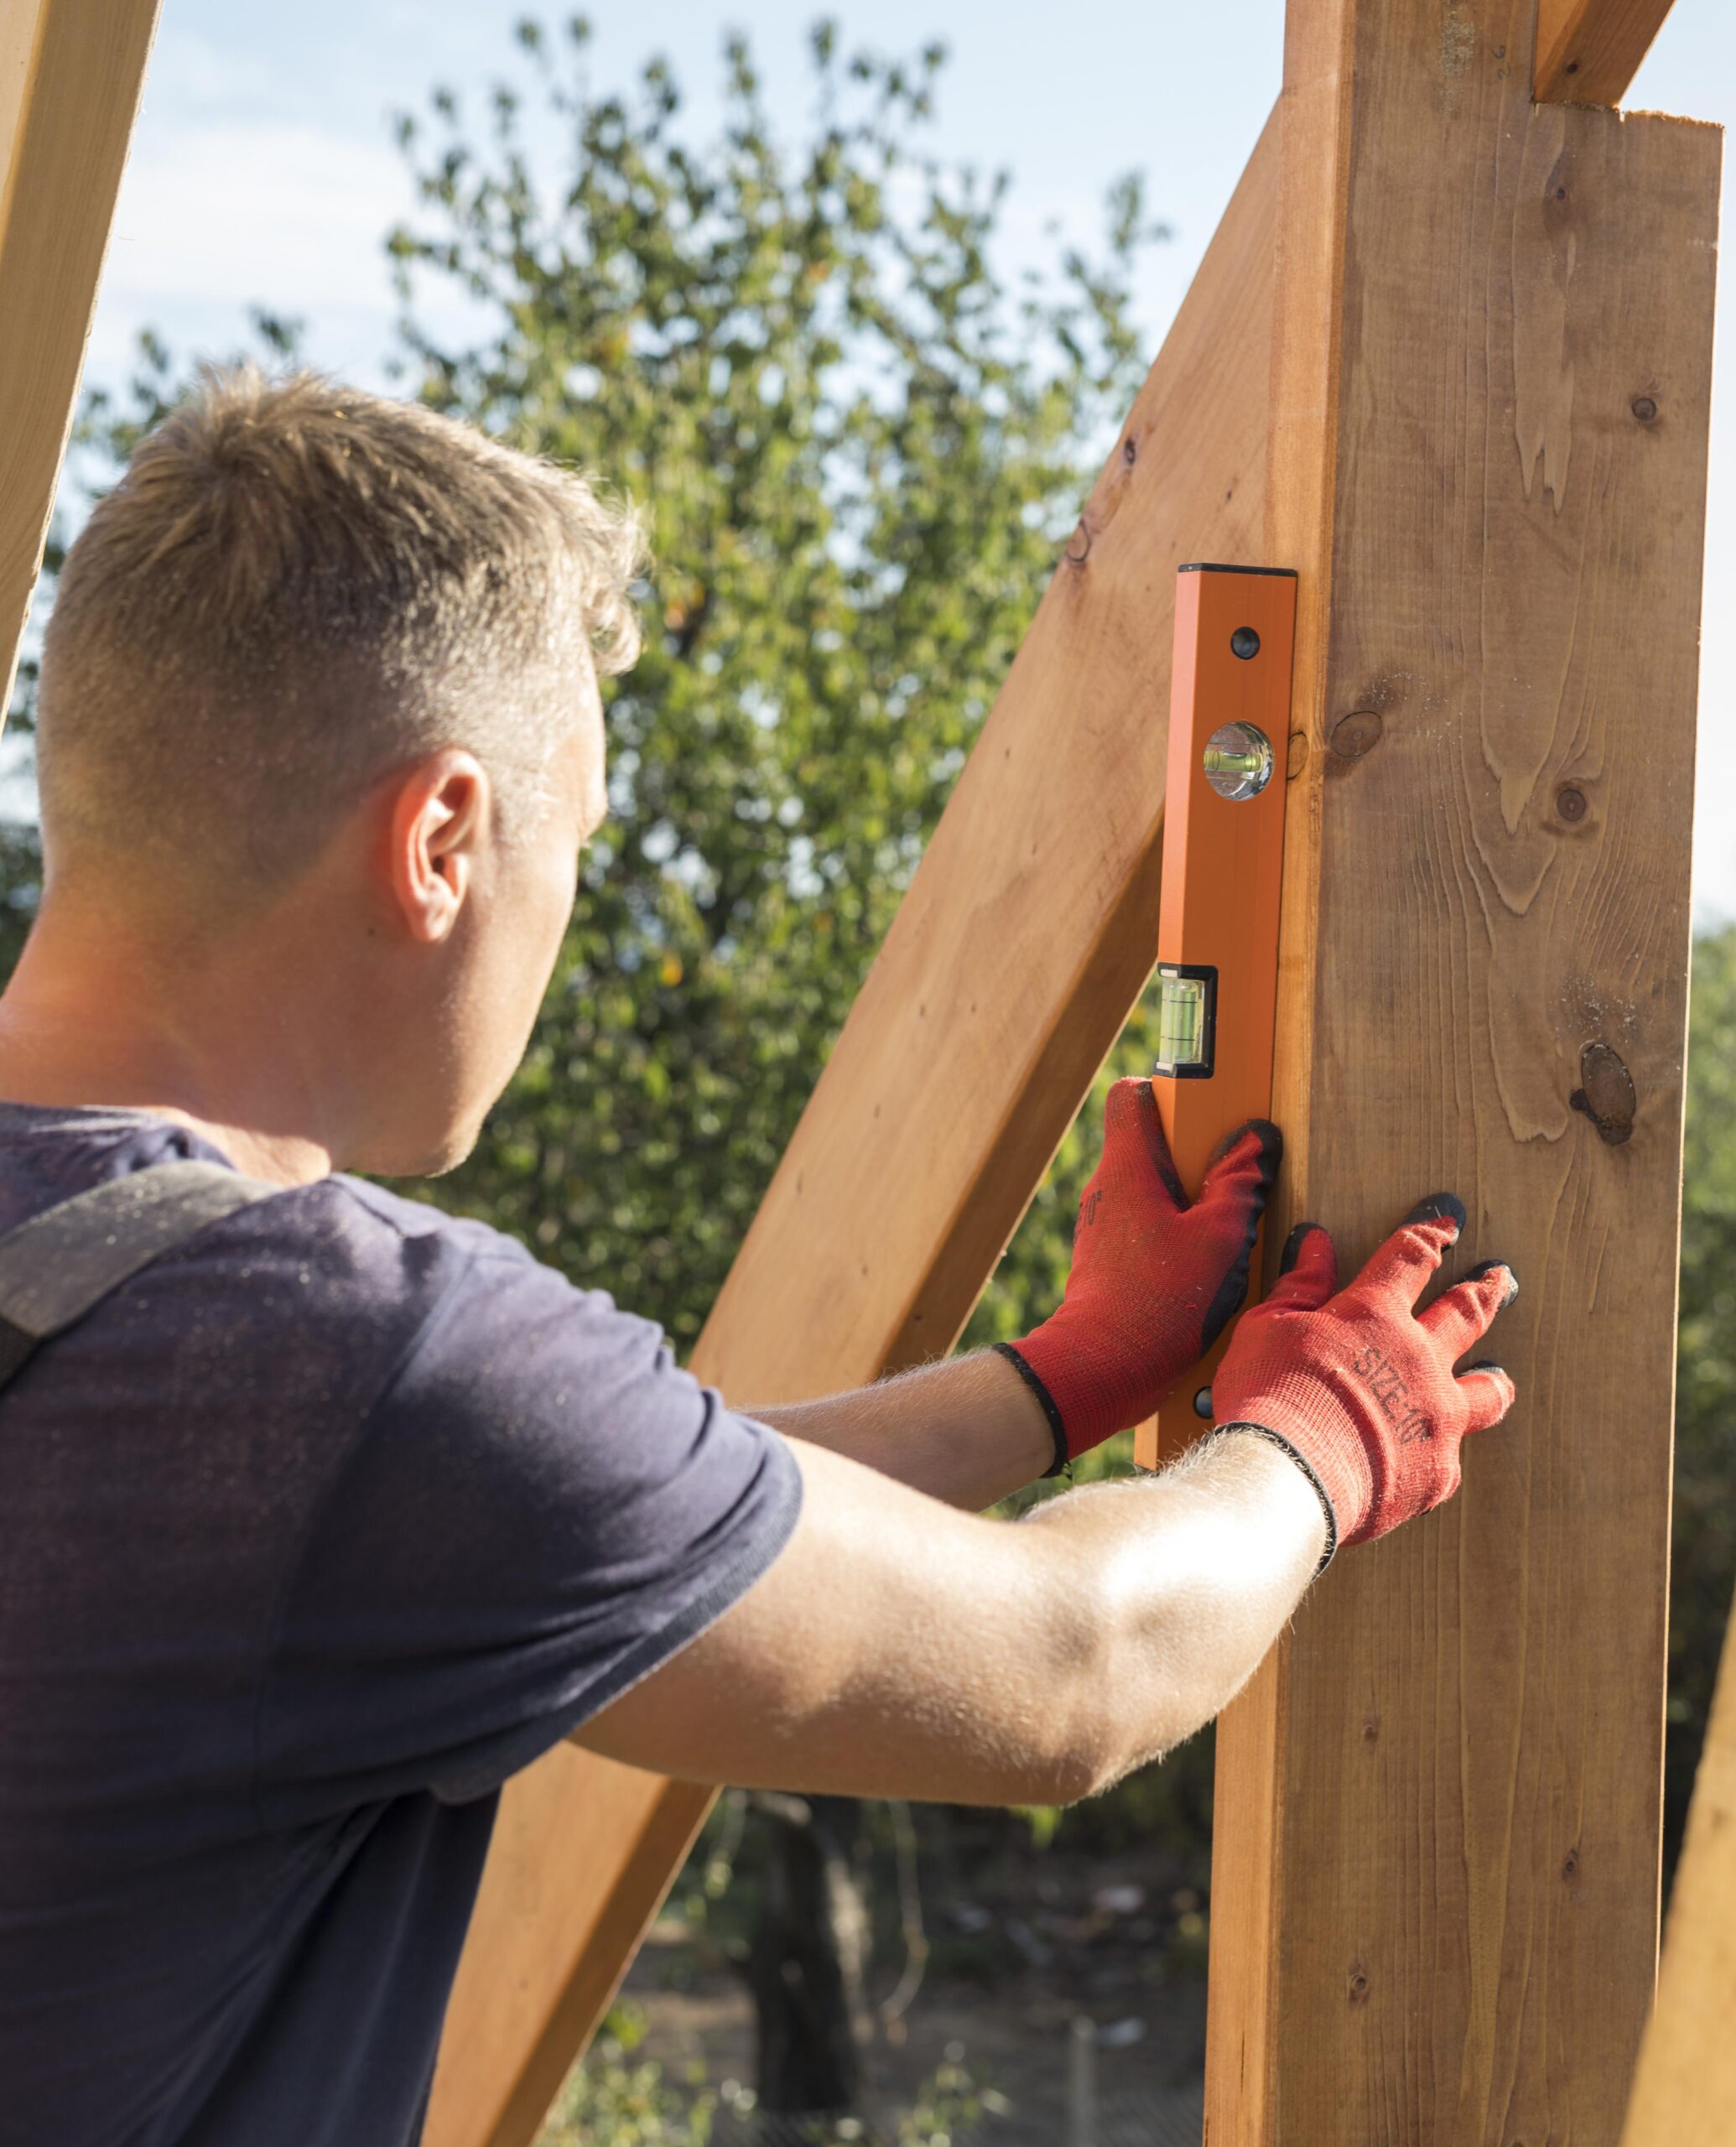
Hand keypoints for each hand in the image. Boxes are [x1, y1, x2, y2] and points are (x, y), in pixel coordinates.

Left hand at [998, 1078, 1280, 1465]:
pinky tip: (1205, 1268)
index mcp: (1126, 1167)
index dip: (1167, 1090)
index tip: (1207, 1110)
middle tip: (1235, 1179)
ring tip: (1227, 1230)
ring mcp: (1101, 1228)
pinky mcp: (1105, 1262)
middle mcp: (1105, 1190)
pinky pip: (1144, 1230)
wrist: (1101, 1370)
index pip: (1131, 1097)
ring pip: (1149, 1193)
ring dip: (1187, 1202)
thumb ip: (1241, 1185)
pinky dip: (1173, 1237)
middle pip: (1149, 1146)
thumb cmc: (1158, 1301)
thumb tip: (1258, 1140)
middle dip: (1195, 1157)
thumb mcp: (1220, 1239)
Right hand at [1210, 1194, 1516, 1562]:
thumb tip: (1316, 1244)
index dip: (1431, 1236)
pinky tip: (1431, 1456)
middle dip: (1484, 1291)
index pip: (1410, 1259)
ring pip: (1485, 1391)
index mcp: (1374, 1316)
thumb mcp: (1267, 1328)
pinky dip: (1439, 1450)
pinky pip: (1451, 1456)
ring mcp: (1436, 1417)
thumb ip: (1299, 1287)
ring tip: (1497, 1376)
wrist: (1285, 1479)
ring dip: (1492, 1378)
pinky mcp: (1437, 1472)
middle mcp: (1419, 1360)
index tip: (1448, 1222)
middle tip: (1500, 1278)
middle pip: (1465, 1313)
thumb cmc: (1266, 1398)